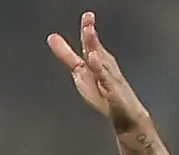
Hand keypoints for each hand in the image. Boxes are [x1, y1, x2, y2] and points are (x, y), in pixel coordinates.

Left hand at [48, 12, 148, 130]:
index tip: (88, 16)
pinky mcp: (112, 92)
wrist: (126, 115)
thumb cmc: (104, 94)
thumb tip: (52, 37)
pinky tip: (94, 60)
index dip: (88, 28)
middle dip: (90, 34)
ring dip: (95, 47)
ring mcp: (109, 78)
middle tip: (88, 19)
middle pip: (95, 48)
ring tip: (89, 33)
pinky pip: (105, 80)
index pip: (90, 43)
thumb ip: (67, 55)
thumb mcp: (80, 72)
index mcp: (96, 60)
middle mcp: (104, 66)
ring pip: (100, 61)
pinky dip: (100, 70)